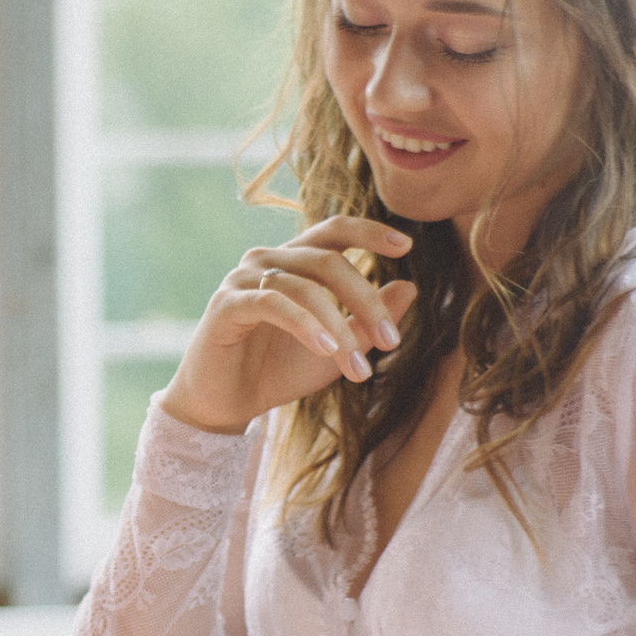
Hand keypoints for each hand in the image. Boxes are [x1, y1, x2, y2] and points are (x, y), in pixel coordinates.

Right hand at [158, 217, 418, 434]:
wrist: (226, 403)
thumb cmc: (278, 370)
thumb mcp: (337, 347)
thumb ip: (367, 321)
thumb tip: (410, 287)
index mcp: (295, 262)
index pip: (334, 231)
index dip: (369, 231)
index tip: (406, 246)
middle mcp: (267, 261)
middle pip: (328, 260)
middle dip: (367, 300)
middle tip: (392, 342)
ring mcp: (243, 279)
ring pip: (305, 287)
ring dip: (339, 327)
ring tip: (358, 368)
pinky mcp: (226, 305)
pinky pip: (272, 304)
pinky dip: (305, 324)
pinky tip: (326, 349)